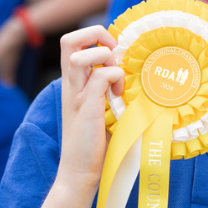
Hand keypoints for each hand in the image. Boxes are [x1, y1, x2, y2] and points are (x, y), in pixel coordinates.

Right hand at [57, 25, 123, 192]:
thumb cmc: (95, 143)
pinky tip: (119, 96)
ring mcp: (76, 95)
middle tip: (114, 53)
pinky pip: (100, 77)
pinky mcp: (86, 108)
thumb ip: (109, 90)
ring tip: (117, 79)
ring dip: (104, 58)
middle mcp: (70, 84)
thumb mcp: (101, 108)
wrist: (79, 173)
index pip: (72, 42)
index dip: (95, 37)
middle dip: (95, 34)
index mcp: (73, 82)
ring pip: (77, 54)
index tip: (115, 53)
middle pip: (68, 39)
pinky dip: (114, 78)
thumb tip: (138, 75)